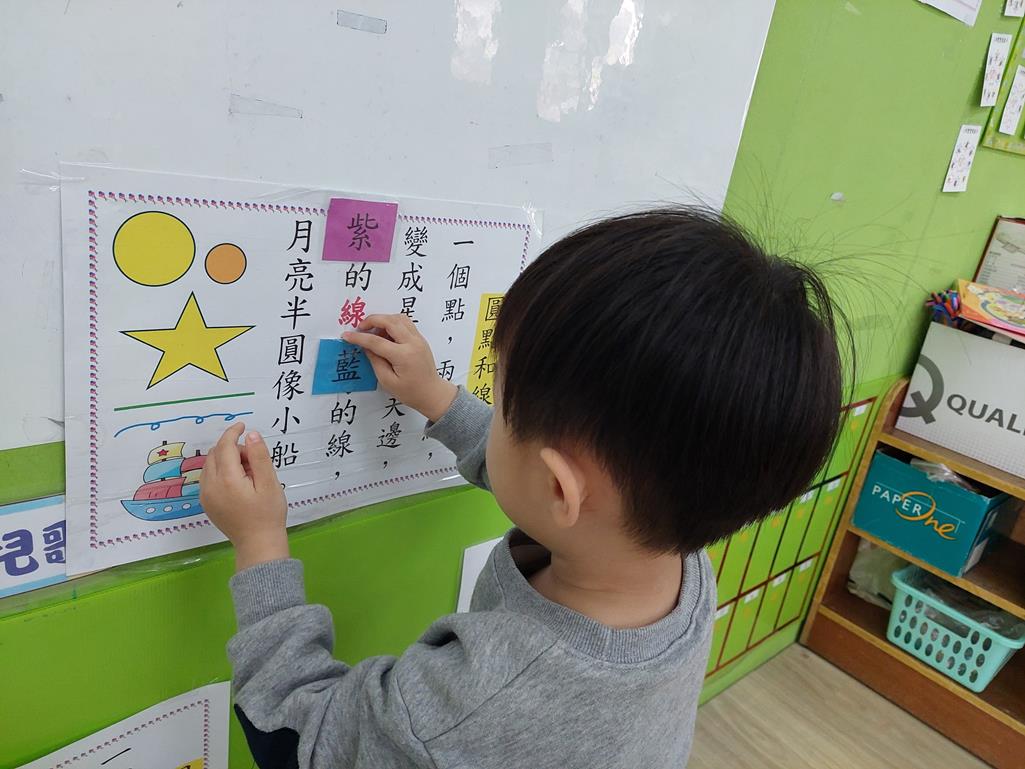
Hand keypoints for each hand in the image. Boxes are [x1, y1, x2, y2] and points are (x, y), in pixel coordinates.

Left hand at [200, 423, 289, 570]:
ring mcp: (205, 495)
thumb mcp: (269, 482)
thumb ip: (259, 456)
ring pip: (210, 464)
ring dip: (226, 459)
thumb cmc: (268, 514)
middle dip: (233, 448)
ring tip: (248, 473)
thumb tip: (250, 434)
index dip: (233, 432)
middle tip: (254, 460)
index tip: (243, 425)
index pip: (225, 446)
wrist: (258, 544)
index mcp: (227, 479)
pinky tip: (238, 482)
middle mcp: (210, 485)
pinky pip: (208, 477)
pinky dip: (220, 471)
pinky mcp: (206, 503)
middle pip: (215, 453)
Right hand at [343, 314, 456, 421]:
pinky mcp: (420, 339)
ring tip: (373, 331)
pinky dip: (393, 323)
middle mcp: (413, 343)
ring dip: (384, 319)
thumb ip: (375, 361)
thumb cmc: (410, 392)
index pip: (376, 341)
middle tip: (360, 328)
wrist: (432, 393)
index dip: (359, 337)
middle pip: (390, 321)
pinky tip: (385, 333)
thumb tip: (365, 346)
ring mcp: (418, 339)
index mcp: (403, 356)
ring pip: (399, 318)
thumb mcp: (387, 381)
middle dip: (372, 320)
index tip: (346, 336)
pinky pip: (405, 323)